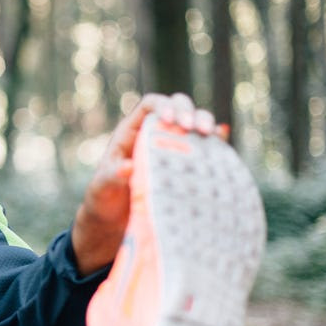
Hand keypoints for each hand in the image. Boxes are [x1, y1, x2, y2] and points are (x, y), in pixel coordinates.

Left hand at [71, 93, 226, 274]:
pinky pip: (202, 146)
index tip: (171, 120)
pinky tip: (222, 141)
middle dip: (189, 112)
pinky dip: (214, 141)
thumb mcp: (103, 187)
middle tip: (195, 129)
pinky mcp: (184, 162)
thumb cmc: (104, 198)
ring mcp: (171, 146)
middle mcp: (153, 133)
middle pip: (176, 107)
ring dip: (204, 122)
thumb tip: (128, 168)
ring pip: (192, 123)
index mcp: (131, 131)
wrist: (114, 220)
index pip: (151, 105)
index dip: (164, 105)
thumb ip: (113, 176)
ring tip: (209, 134)